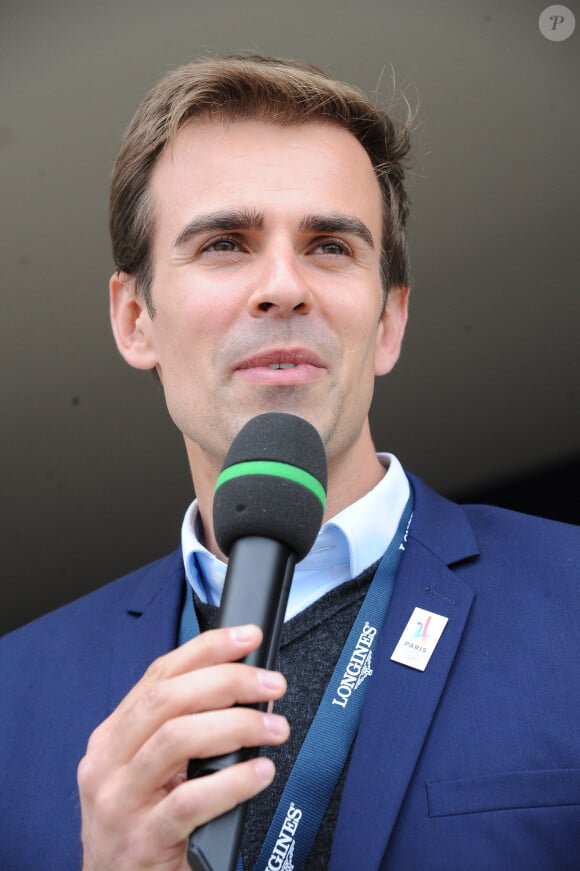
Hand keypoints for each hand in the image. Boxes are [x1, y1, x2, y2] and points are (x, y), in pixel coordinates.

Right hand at [77, 624, 288, 870]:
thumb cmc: (143, 826)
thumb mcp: (150, 771)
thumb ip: (182, 729)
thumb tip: (241, 687)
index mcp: (112, 737)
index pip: (159, 674)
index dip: (207, 648)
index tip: (248, 637)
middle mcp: (108, 763)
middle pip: (168, 699)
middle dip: (227, 681)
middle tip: (271, 684)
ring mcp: (119, 802)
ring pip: (176, 739)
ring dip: (236, 726)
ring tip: (275, 728)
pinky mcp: (142, 841)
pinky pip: (191, 801)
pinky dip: (234, 781)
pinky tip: (260, 773)